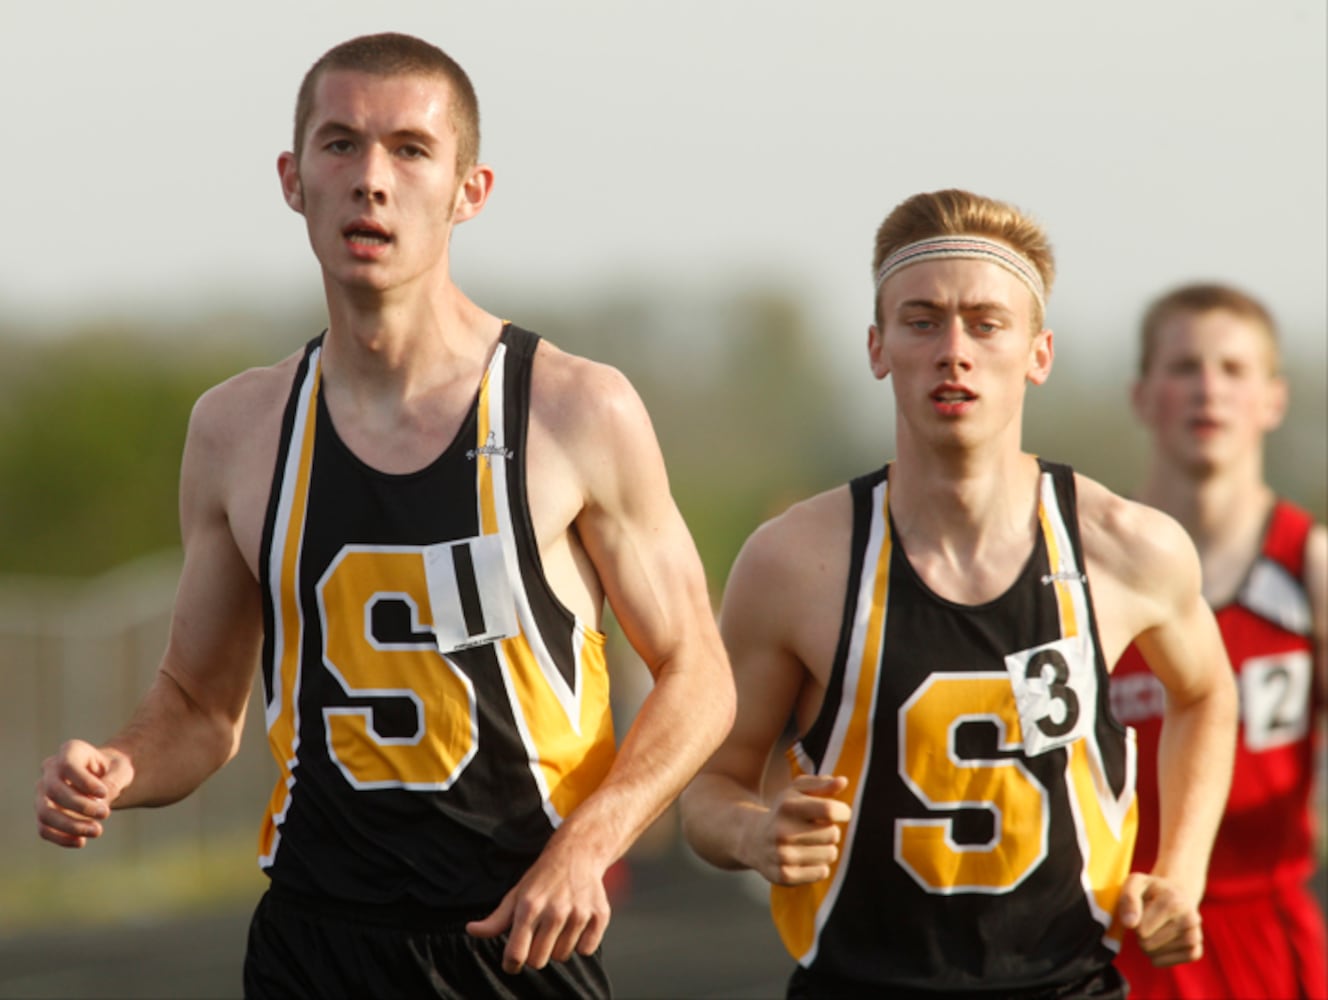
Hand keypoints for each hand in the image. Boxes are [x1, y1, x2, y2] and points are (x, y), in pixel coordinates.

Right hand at [34, 740, 133, 847]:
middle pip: (53, 790)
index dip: (84, 782)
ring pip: (45, 812)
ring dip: (70, 825)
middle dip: (80, 806)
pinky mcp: (44, 812)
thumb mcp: (123, 770)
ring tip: (97, 831)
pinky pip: (44, 828)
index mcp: (70, 751)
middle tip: (106, 814)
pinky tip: (81, 842)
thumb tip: (100, 801)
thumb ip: (115, 780)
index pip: (68, 766)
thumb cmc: (114, 769)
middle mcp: (51, 769)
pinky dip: (61, 838)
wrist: (104, 780)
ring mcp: (43, 791)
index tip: (105, 793)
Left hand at [465, 836, 609, 974]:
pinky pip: (586, 950)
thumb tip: (471, 930)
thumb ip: (495, 919)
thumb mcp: (516, 894)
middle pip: (538, 961)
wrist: (578, 853)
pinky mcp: (599, 915)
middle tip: (538, 936)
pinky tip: (576, 925)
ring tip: (558, 926)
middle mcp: (555, 911)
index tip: (512, 960)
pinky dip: (580, 943)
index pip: (516, 955)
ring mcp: (578, 913)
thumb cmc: (542, 877)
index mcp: (529, 906)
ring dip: (558, 947)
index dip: (511, 963)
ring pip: (562, 956)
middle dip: (535, 954)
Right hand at [748, 774, 851, 885]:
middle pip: (833, 834)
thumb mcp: (796, 791)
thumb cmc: (783, 812)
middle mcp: (783, 831)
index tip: (840, 812)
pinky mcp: (785, 876)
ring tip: (810, 844)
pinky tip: (805, 858)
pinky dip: (819, 866)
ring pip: (830, 854)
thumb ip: (821, 784)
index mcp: (787, 806)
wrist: (752, 839)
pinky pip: (822, 872)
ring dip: (826, 849)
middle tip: (817, 829)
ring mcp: (783, 855)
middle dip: (830, 830)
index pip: (829, 810)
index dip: (843, 811)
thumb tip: (843, 781)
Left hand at [1117, 871, 1202, 966]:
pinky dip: (1159, 957)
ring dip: (1148, 945)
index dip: (1134, 922)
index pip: (1141, 929)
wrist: (1176, 895)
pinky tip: (1159, 943)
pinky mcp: (1196, 950)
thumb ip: (1129, 899)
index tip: (1140, 910)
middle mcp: (1190, 919)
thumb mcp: (1135, 882)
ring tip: (1154, 928)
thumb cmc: (1150, 890)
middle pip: (1147, 944)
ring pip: (1156, 955)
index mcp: (1174, 902)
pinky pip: (1170, 963)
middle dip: (1140, 935)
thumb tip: (1129, 924)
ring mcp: (1196, 936)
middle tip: (1147, 921)